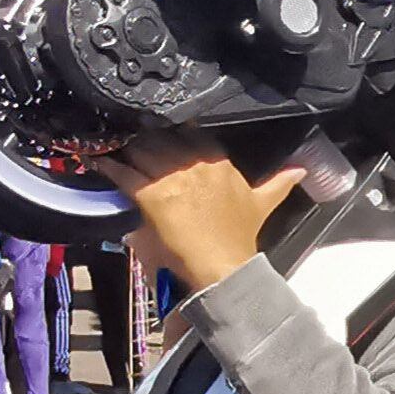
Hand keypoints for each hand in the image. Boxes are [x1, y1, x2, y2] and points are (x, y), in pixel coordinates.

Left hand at [91, 139, 301, 293]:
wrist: (224, 267)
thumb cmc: (239, 237)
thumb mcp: (262, 203)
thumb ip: (280, 182)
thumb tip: (301, 169)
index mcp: (218, 160)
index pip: (190, 130)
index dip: (172, 128)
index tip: (160, 126)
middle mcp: (195, 162)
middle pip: (161, 136)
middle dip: (144, 134)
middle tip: (126, 130)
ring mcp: (172, 177)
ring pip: (141, 149)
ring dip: (123, 144)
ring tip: (107, 138)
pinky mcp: (151, 195)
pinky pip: (124, 173)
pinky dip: (107, 165)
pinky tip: (93, 158)